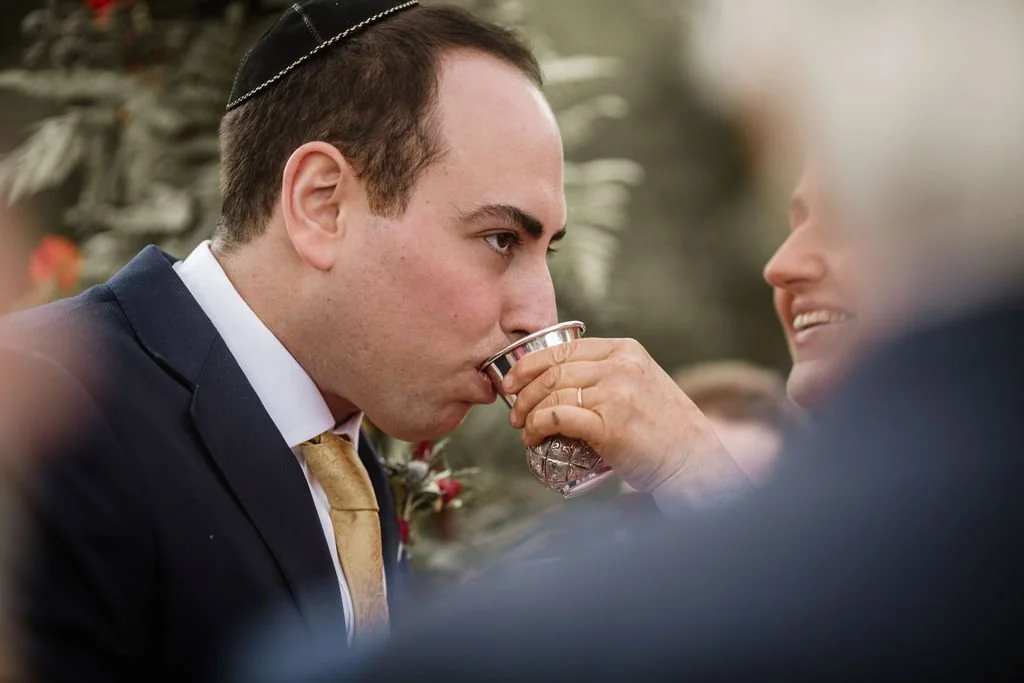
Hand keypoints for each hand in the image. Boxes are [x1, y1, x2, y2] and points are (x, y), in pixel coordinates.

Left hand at [504, 338, 750, 507]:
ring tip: (523, 427)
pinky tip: (533, 437)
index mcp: (626, 350)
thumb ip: (609, 374)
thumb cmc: (665, 431)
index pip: (565, 348)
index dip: (529, 364)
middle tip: (514, 411)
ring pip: (551, 393)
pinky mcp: (609, 424)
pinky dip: (537, 427)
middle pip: (553, 371)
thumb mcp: (642, 384)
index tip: (512, 381)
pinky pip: (558, 417)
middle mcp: (620, 366)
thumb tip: (559, 379)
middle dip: (523, 391)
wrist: (694, 462)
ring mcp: (615, 393)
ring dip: (527, 411)